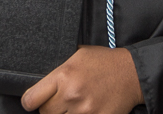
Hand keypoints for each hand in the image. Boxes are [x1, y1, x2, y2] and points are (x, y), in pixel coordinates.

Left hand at [21, 46, 142, 113]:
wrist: (132, 73)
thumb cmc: (105, 62)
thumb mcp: (79, 55)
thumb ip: (60, 68)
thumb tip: (41, 78)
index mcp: (64, 75)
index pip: (32, 99)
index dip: (30, 102)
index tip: (34, 101)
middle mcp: (71, 94)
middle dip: (50, 109)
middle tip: (59, 102)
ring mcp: (85, 110)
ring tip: (74, 106)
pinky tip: (85, 110)